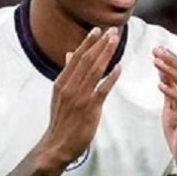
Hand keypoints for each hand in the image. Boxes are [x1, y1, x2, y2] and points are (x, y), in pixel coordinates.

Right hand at [39, 27, 121, 167]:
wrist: (57, 145)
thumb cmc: (61, 120)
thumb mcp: (59, 94)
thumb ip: (67, 73)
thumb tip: (70, 54)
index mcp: (61, 82)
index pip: (77, 58)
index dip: (88, 43)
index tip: (98, 30)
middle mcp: (69, 87)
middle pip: (87, 60)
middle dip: (101, 44)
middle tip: (113, 31)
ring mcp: (79, 97)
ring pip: (95, 71)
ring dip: (106, 54)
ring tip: (116, 41)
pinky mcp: (90, 109)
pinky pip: (102, 90)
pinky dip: (111, 77)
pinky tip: (119, 67)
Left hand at [154, 46, 176, 172]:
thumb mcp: (171, 106)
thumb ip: (169, 89)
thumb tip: (162, 71)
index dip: (171, 57)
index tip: (157, 48)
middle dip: (170, 59)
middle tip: (156, 50)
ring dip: (169, 71)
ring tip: (156, 62)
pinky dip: (171, 92)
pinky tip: (160, 84)